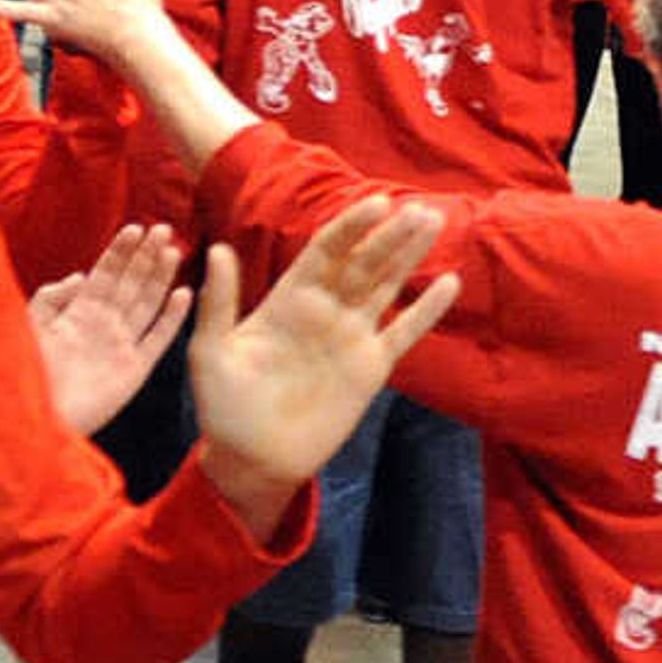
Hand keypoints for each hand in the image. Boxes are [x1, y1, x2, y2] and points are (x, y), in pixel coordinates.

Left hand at [26, 226, 190, 436]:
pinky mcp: (134, 371)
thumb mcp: (29, 324)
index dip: (120, 252)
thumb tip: (80, 276)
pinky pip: (158, 339)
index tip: (135, 228)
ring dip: (160, 278)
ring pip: (147, 304)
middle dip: (146, 256)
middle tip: (164, 229)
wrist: (34, 417)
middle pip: (131, 284)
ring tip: (173, 251)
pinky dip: (172, 319)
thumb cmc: (24, 372)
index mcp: (78, 313)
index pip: (104, 274)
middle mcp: (103, 326)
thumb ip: (51, 297)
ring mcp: (121, 346)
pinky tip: (184, 295)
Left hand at [187, 199, 462, 517]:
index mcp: (289, 300)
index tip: (377, 203)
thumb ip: (219, 302)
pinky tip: (450, 283)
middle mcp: (325, 311)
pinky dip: (427, 310)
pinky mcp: (371, 368)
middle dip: (391, 235)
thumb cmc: (223, 407)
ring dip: (410, 256)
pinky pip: (404, 332)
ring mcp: (350, 337)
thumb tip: (218, 249)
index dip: (352, 226)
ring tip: (435, 223)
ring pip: (387, 287)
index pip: (327, 251)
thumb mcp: (211, 352)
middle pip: (364, 262)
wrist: (253, 459)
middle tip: (420, 209)